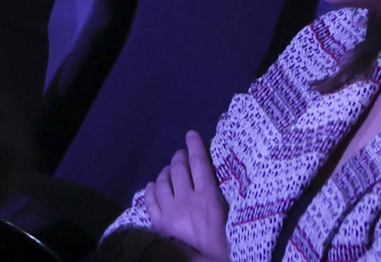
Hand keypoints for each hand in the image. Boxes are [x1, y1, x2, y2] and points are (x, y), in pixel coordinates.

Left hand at [143, 131, 228, 260]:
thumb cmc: (225, 245)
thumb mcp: (231, 218)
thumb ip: (222, 197)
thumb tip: (215, 178)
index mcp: (208, 197)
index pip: (199, 163)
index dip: (194, 146)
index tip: (191, 134)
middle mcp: (186, 199)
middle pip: (179, 168)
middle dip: (179, 157)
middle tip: (181, 154)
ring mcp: (170, 211)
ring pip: (162, 181)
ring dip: (166, 171)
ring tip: (170, 170)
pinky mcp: (159, 223)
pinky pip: (150, 199)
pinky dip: (151, 188)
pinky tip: (153, 185)